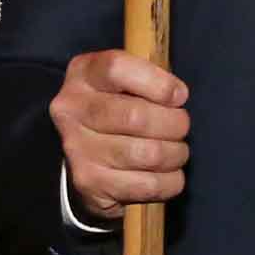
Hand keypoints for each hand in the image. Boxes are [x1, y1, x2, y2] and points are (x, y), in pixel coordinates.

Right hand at [56, 49, 188, 219]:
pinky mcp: (89, 183)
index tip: (179, 96)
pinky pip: (146, 185)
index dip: (157, 83)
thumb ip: (149, 78)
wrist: (86, 152)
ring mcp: (77, 149)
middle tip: (182, 127)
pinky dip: (169, 181)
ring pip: (146, 154)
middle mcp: (71, 109)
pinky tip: (169, 174)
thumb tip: (178, 95)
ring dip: (175, 154)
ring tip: (178, 151)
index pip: (117, 68)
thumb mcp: (126, 80)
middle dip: (174, 124)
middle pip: (136, 116)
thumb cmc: (119, 106)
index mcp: (83, 74)